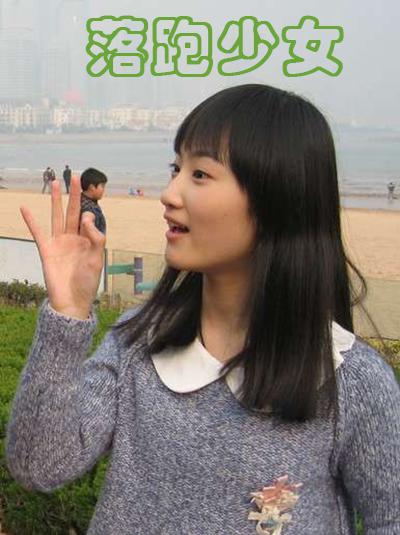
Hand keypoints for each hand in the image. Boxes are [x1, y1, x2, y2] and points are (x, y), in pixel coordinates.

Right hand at [21, 177, 105, 318]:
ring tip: (56, 183)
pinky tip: (26, 207)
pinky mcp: (46, 250)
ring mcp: (59, 242)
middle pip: (73, 211)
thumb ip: (96, 237)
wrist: (71, 301)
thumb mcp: (97, 258)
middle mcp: (73, 238)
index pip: (88, 219)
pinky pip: (37, 232)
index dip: (88, 215)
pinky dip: (31, 220)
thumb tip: (86, 216)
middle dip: (74, 194)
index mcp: (88, 240)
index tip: (86, 222)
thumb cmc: (87, 282)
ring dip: (56, 200)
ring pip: (57, 216)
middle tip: (75, 175)